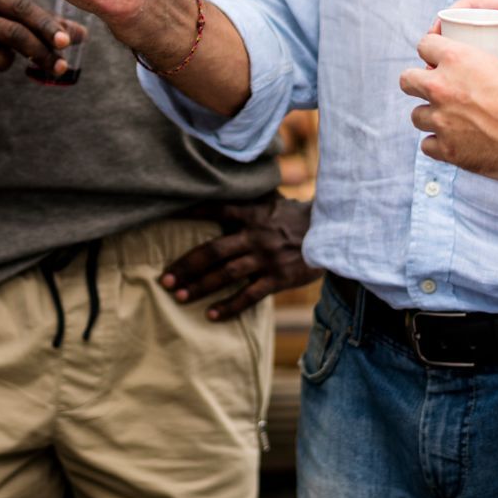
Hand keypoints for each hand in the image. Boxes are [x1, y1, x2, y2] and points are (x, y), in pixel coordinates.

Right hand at [0, 0, 73, 88]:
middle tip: (60, 67)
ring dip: (5, 63)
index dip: (47, 25)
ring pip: (3, 59)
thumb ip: (41, 23)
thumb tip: (81, 34)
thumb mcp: (2, 15)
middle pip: (16, 35)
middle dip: (42, 53)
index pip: (22, 8)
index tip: (67, 41)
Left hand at [162, 197, 318, 320]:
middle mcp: (255, 236)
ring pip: (227, 275)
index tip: (166, 214)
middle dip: (186, 265)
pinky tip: (211, 315)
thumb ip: (248, 198)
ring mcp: (267, 259)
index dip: (192, 211)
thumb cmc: (296, 216)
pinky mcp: (279, 279)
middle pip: (213, 251)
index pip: (217, 209)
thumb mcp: (273, 200)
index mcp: (252, 214)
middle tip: (164, 279)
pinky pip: (250, 295)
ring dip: (200, 286)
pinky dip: (229, 306)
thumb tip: (224, 183)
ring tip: (178, 296)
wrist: (333, 234)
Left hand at [402, 34, 497, 181]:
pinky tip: (457, 143)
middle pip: (407, 80)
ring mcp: (442, 121)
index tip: (438, 61)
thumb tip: (486, 69)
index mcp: (459, 58)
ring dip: (432, 117)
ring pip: (416, 115)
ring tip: (453, 121)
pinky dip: (440, 145)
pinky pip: (427, 146)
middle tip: (438, 92)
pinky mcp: (448, 151)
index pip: (425, 45)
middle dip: (419, 83)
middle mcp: (442, 87)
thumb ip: (487, 67)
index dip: (432, 52)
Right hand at [438, 0, 497, 89]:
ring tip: (444, 86)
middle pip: (468, 31)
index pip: (473, 6)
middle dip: (447, 47)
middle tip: (432, 68)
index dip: (448, 18)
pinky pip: (489, 73)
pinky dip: (476, 82)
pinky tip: (468, 98)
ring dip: (458, 68)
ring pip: (475, 55)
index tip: (433, 37)